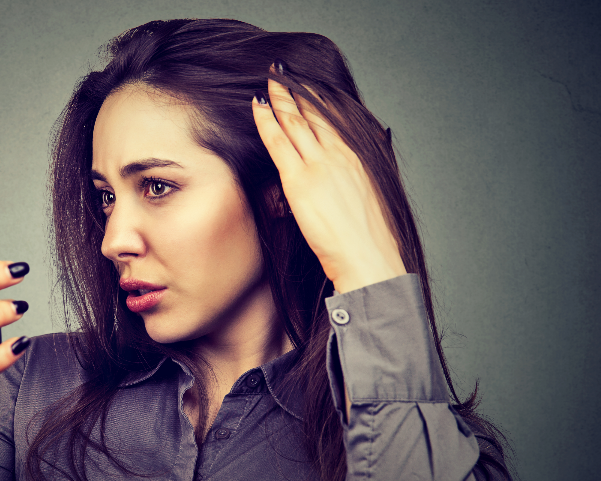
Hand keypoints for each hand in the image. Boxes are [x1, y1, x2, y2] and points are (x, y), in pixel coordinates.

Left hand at [251, 72, 405, 292]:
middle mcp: (340, 153)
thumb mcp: (370, 198)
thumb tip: (350, 169)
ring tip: (269, 82)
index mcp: (357, 157)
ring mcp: (319, 165)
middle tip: (282, 74)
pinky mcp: (300, 180)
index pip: (332, 119)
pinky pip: (279, 141)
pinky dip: (267, 120)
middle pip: (313, 114)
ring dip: (280, 98)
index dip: (316, 100)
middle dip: (296, 91)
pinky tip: (259, 106)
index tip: (305, 86)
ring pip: (295, 121)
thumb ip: (355, 177)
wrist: (369, 258)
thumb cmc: (370, 239)